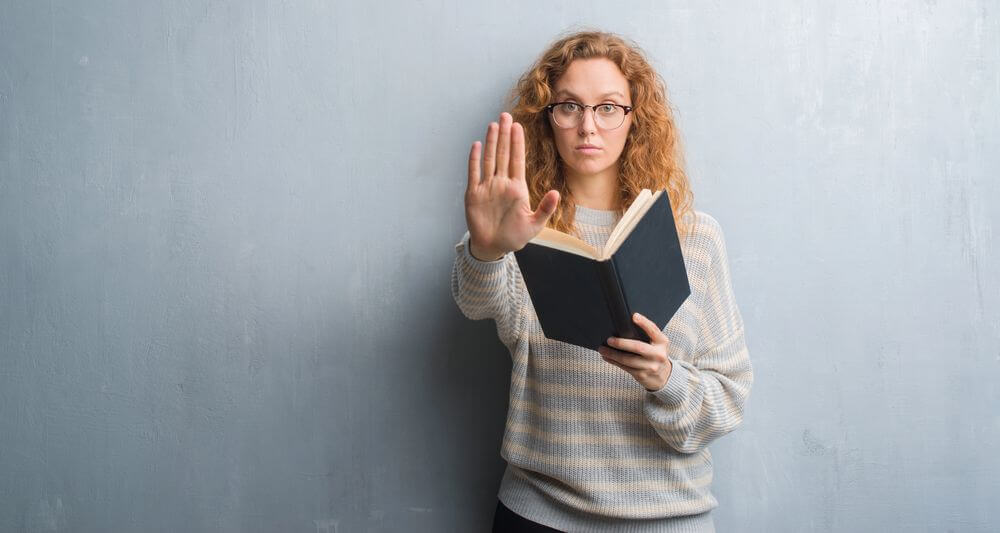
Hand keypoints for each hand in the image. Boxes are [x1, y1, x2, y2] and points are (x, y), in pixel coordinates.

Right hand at [465, 112, 559, 259]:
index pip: (517, 160)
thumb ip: (545, 208)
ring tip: (494, 124)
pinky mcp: (474, 194)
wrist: (493, 247)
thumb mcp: (534, 225)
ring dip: (491, 142)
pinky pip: (474, 173)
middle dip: (505, 135)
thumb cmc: (514, 237)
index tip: (519, 126)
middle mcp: (501, 184)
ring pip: (489, 159)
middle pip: (503, 154)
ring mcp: (487, 187)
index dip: (518, 143)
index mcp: (517, 188)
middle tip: (506, 115)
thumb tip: (556, 193)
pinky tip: (477, 145)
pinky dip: (474, 159)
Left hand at [598, 312, 672, 391]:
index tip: (634, 316)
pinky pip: (624, 367)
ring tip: (602, 349)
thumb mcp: (657, 343)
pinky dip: (614, 361)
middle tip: (609, 339)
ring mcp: (650, 366)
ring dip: (612, 354)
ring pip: (628, 359)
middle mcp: (658, 354)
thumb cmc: (655, 354)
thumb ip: (647, 335)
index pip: (653, 330)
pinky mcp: (642, 375)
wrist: (663, 376)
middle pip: (638, 347)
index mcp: (662, 342)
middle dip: (621, 343)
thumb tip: (624, 326)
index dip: (644, 323)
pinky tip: (607, 357)